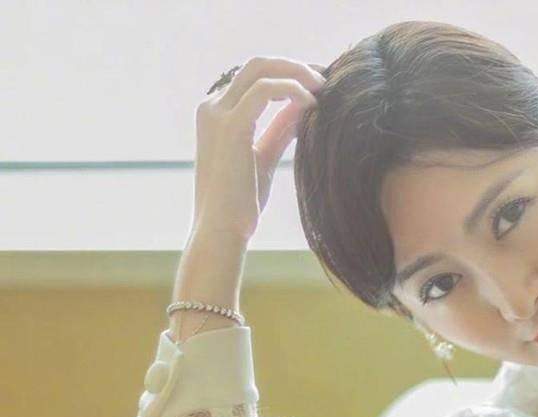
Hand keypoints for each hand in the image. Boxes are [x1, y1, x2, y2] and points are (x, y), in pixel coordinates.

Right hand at [191, 56, 325, 242]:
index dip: (288, 73)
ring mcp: (217, 113)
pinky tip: (313, 104)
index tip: (318, 84)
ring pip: (261, 68)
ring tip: (325, 88)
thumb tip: (304, 106)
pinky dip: (293, 89)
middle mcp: (212, 107)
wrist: (222, 230)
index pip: (254, 76)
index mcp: (215, 113)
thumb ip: (280, 129)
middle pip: (257, 64)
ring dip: (298, 72)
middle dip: (295, 65)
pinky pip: (266, 89)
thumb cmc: (241, 202)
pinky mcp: (231, 125)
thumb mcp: (264, 156)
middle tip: (326, 79)